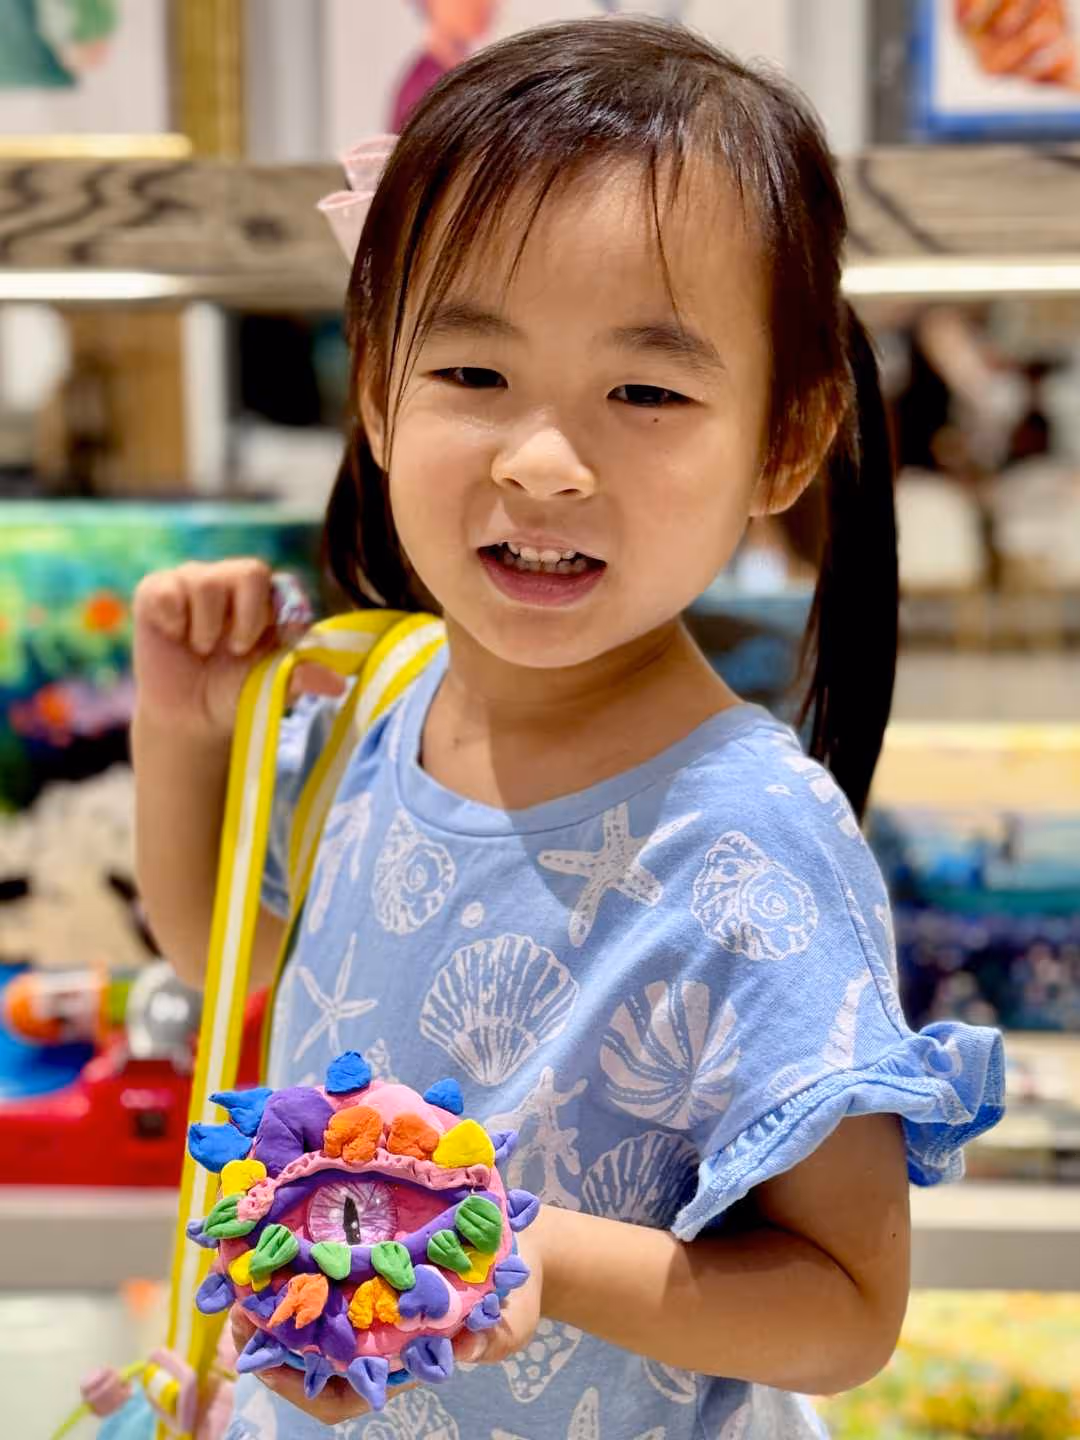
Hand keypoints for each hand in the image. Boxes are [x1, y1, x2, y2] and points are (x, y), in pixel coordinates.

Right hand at [132, 559, 343, 741]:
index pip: (284, 582)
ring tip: (203, 649)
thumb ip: (302, 678)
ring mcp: (194, 581)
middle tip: (236, 650)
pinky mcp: (157, 590)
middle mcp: (233, 581)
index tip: (272, 642)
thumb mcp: (273, 688)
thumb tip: (337, 685)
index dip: (278, 613)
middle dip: (246, 619)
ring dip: (207, 627)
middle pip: (249, 571)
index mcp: (268, 599)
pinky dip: (174, 621)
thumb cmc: (236, 693)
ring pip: (205, 582)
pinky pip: (167, 591)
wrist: (190, 717)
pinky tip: (177, 637)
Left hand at [228, 1227, 544, 1423]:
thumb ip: (489, 1338)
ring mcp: (370, 1298)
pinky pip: (325, 1267)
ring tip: (240, 1272)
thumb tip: (465, 1349)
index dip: (297, 1388)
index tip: (264, 1364)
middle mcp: (373, 1336)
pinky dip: (297, 1255)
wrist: (525, 1250)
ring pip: (306, 1311)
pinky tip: (274, 1229)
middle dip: (266, 1338)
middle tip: (237, 1309)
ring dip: (270, 1296)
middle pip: (306, 1355)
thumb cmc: (516, 1299)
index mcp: (397, 1363)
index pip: (336, 1396)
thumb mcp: (511, 1324)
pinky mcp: (374, 1258)